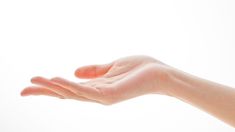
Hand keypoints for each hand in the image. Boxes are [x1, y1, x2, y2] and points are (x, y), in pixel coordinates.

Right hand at [21, 55, 171, 104]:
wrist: (159, 73)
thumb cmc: (139, 69)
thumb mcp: (111, 67)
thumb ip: (94, 71)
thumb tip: (74, 72)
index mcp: (97, 87)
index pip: (69, 88)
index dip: (51, 87)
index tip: (34, 83)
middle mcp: (97, 94)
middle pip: (66, 94)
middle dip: (45, 92)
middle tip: (23, 89)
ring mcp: (103, 96)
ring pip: (73, 93)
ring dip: (53, 88)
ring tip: (35, 82)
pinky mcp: (110, 94)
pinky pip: (86, 91)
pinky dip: (70, 86)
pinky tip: (57, 80)